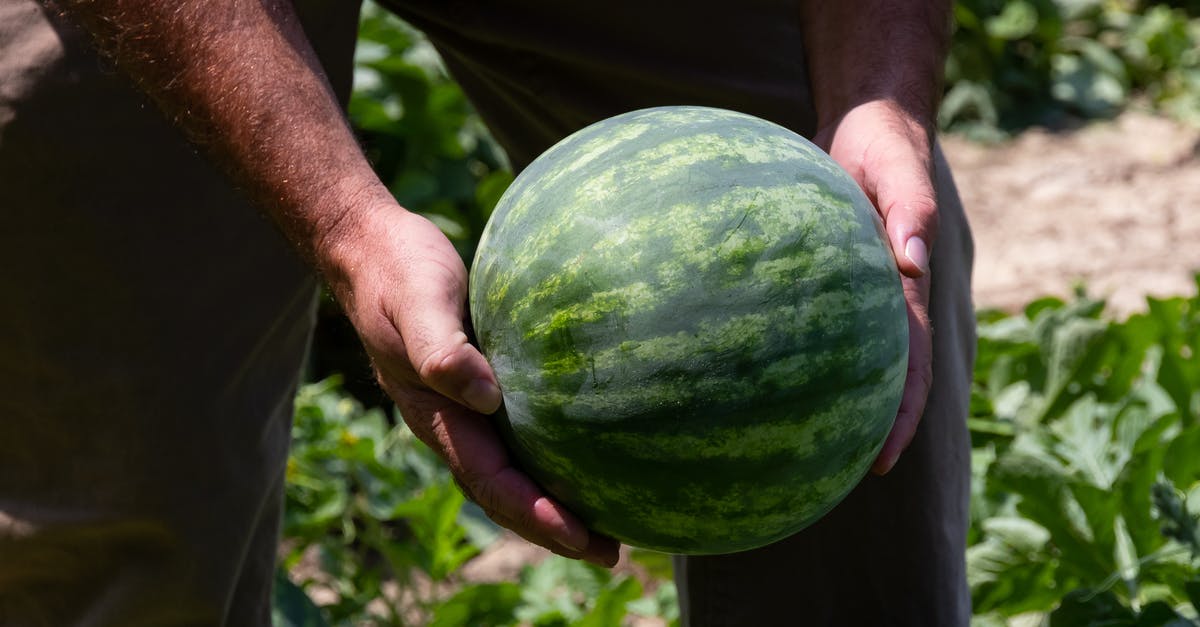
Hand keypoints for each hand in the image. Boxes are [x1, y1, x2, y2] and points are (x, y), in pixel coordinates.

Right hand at [320, 205, 620, 566]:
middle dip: (553, 527)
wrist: (373, 247)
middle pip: (505, 491)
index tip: (582, 539)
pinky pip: (521, 429)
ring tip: (607, 519)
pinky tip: (590, 448)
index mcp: (436, 417)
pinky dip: (552, 451)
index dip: (535, 515)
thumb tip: (487, 398)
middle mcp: (454, 422)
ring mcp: (467, 405)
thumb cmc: (398, 272)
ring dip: (554, 498)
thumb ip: (442, 351)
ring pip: (513, 467)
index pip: (491, 482)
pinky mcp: (484, 380)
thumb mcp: (419, 304)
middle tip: (611, 552)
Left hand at [813, 100, 936, 474]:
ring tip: (788, 443)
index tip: (879, 462)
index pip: (907, 368)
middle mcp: (881, 300)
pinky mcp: (818, 276)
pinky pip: (804, 320)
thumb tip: (912, 263)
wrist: (865, 122)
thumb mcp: (902, 171)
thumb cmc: (887, 145)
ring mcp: (851, 292)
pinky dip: (787, 350)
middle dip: (860, 429)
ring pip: (840, 356)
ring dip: (826, 399)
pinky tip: (749, 372)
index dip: (898, 418)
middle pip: (874, 378)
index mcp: (906, 290)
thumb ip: (911, 213)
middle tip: (831, 477)